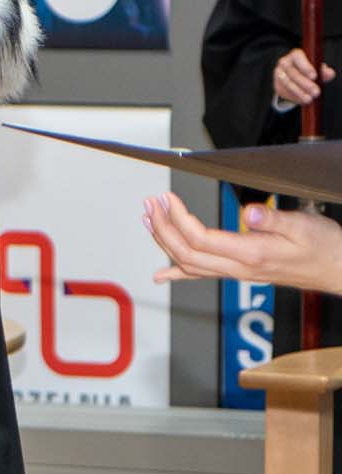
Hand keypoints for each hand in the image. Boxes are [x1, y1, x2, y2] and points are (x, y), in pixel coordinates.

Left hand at [144, 192, 341, 294]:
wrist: (340, 270)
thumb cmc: (326, 247)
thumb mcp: (305, 226)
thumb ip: (273, 219)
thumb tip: (248, 212)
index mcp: (252, 254)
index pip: (201, 239)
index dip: (178, 218)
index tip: (167, 198)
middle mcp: (240, 268)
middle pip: (187, 253)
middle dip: (163, 227)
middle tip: (151, 204)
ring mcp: (239, 273)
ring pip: (189, 264)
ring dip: (164, 242)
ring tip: (149, 219)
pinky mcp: (241, 273)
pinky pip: (203, 275)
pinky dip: (177, 273)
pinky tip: (161, 275)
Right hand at [273, 48, 333, 106]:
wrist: (297, 77)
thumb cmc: (309, 71)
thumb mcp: (318, 69)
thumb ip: (324, 71)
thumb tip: (329, 73)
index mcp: (295, 55)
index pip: (297, 57)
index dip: (305, 67)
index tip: (314, 76)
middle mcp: (284, 63)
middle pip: (292, 73)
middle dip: (305, 84)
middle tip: (316, 92)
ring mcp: (279, 74)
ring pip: (287, 83)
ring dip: (299, 92)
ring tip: (309, 99)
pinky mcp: (277, 86)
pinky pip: (284, 92)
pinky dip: (294, 97)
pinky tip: (302, 100)